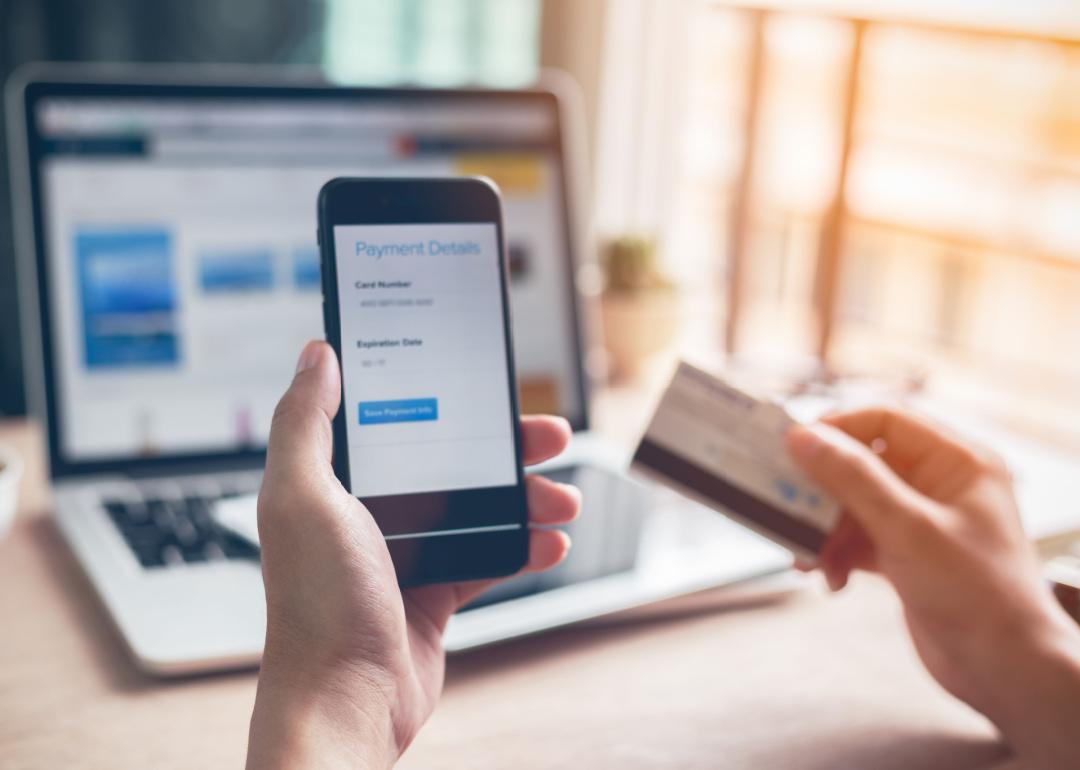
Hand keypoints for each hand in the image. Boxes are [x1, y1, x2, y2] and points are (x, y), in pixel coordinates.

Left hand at [246, 341, 580, 769]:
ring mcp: (403, 554)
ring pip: (476, 507)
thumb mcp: (303, 497)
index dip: (441, 396)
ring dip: (525, 498)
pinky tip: (552, 542)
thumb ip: (305, 421)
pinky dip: (522, 547)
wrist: (347, 702)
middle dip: (504, 449)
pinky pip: (487, 557)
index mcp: (333, 482)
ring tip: (563, 499)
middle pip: (449, 460)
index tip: (482, 381)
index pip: (393, 419)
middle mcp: (367, 512)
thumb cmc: (316, 604)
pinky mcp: (432, 592)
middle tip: (551, 436)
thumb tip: (317, 353)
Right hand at [787, 407, 1079, 769]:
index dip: (838, 429)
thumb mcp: (907, 529)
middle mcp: (940, 485)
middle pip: (863, 464)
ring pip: (855, 505)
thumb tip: (804, 437)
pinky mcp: (907, 555)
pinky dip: (839, 555)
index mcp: (957, 462)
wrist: (1004, 670)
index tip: (794, 447)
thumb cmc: (978, 594)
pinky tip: (831, 577)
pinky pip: (859, 539)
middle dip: (824, 490)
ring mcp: (923, 522)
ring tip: (809, 556)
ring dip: (826, 530)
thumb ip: (852, 478)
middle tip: (786, 503)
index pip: (886, 420)